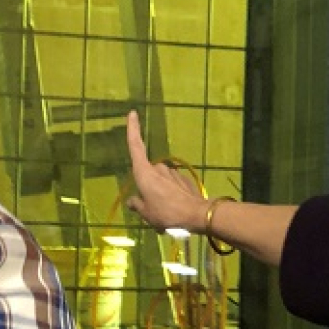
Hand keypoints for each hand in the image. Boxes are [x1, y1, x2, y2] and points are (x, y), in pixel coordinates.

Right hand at [124, 110, 208, 232]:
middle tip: (151, 208)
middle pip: (148, 173)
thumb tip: (132, 201)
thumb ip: (137, 205)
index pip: (135, 146)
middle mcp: (158, 168)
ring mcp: (173, 173)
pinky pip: (173, 186)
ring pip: (161, 181)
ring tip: (165, 212)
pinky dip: (171, 195)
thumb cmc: (166, 213)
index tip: (133, 113)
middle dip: (148, 187)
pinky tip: (176, 209)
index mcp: (145, 173)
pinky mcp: (184, 179)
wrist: (197, 215)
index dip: (133, 129)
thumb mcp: (146, 214)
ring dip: (160, 193)